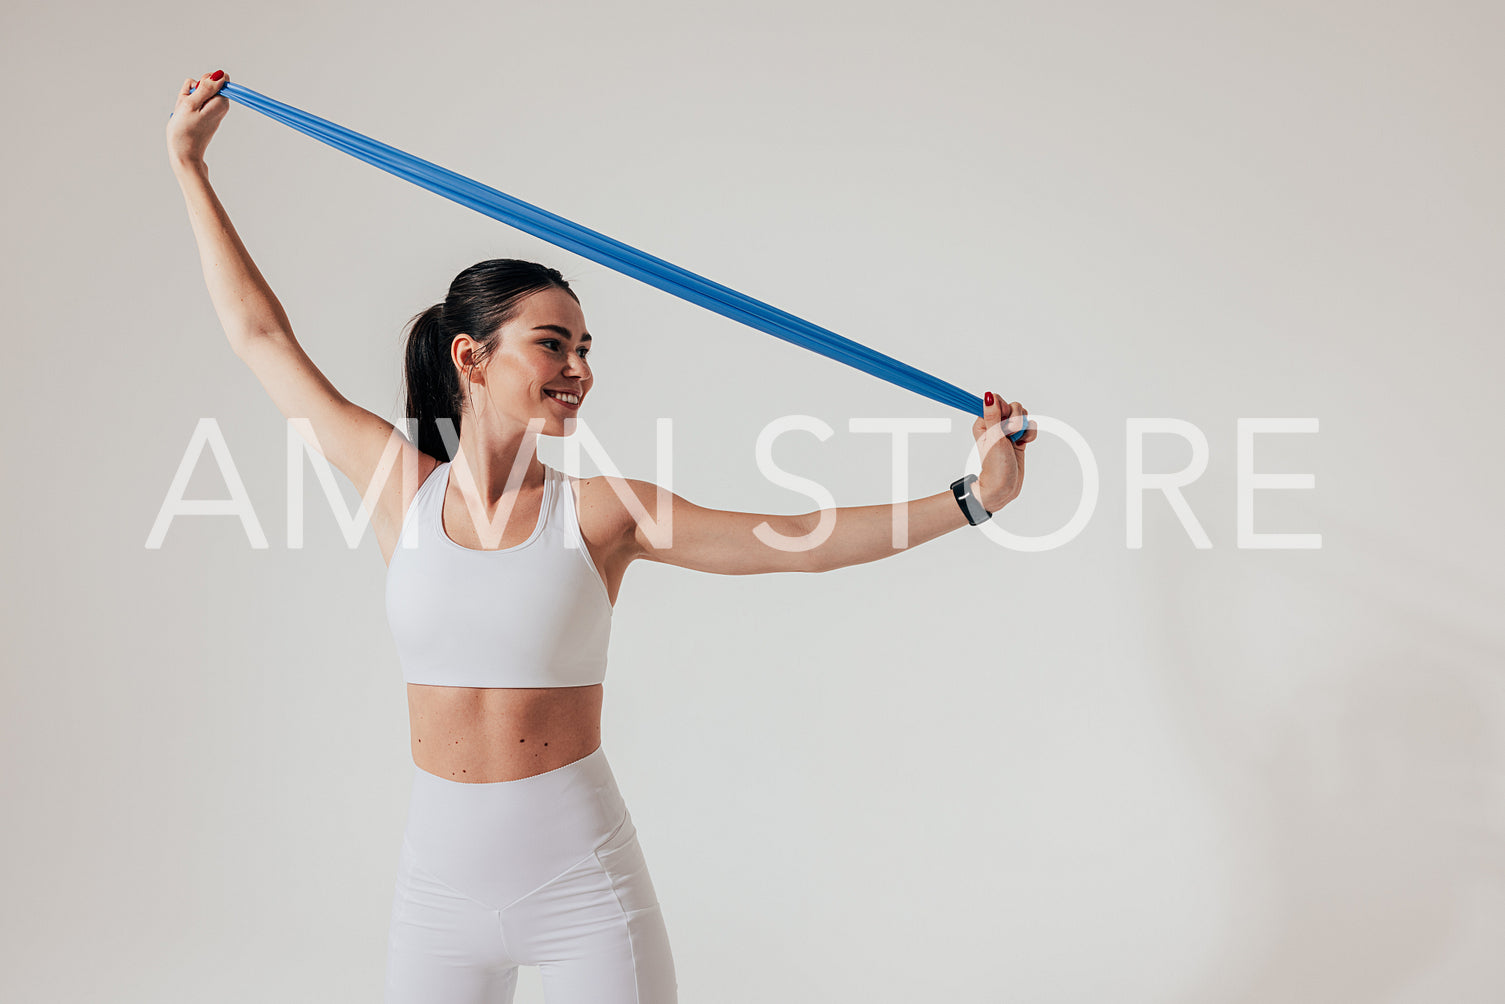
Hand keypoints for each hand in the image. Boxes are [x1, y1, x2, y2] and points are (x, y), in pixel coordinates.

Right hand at [166, 71, 229, 169]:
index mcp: (221, 102)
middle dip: (192, 91)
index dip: (204, 82)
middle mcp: (220, 106)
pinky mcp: (205, 117)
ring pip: (197, 94)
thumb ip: (206, 87)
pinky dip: (186, 107)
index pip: (218, 78)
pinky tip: (183, 117)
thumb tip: (221, 74)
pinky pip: (194, 104)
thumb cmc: (185, 132)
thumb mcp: (191, 104)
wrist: (184, 155)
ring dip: (186, 100)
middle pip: (205, 86)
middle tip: (186, 106)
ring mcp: (212, 112)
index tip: (196, 93)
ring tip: (183, 113)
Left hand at [971, 391, 1033, 512]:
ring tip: (1017, 440)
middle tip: (1010, 435)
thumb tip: (989, 396)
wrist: (1004, 487)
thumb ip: (993, 415)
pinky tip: (1025, 443)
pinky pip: (1029, 426)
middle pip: (1012, 406)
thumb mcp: (993, 438)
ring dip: (1024, 426)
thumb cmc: (995, 466)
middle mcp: (995, 425)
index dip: (1003, 408)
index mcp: (983, 422)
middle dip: (1015, 419)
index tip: (1003, 422)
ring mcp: (1007, 431)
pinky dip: (1030, 433)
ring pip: (1022, 415)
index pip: (995, 400)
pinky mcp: (1018, 438)